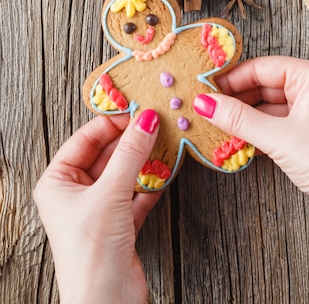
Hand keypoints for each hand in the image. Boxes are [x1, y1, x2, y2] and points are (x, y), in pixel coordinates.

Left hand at [33, 110, 160, 303]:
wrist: (107, 303)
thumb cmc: (92, 250)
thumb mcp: (110, 191)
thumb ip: (130, 153)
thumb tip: (147, 119)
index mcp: (57, 182)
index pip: (84, 139)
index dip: (110, 122)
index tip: (137, 109)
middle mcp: (74, 194)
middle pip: (106, 154)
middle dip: (130, 140)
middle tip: (155, 122)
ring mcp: (97, 209)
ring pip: (123, 173)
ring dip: (143, 159)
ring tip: (164, 140)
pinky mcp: (119, 225)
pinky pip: (136, 193)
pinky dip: (151, 182)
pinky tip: (166, 169)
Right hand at [193, 56, 308, 303]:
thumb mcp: (277, 137)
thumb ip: (238, 118)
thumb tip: (205, 103)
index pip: (262, 67)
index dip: (232, 78)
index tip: (206, 88)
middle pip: (265, 84)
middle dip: (237, 98)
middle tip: (208, 108)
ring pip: (269, 104)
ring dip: (246, 116)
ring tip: (219, 125)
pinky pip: (277, 121)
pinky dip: (258, 128)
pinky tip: (239, 138)